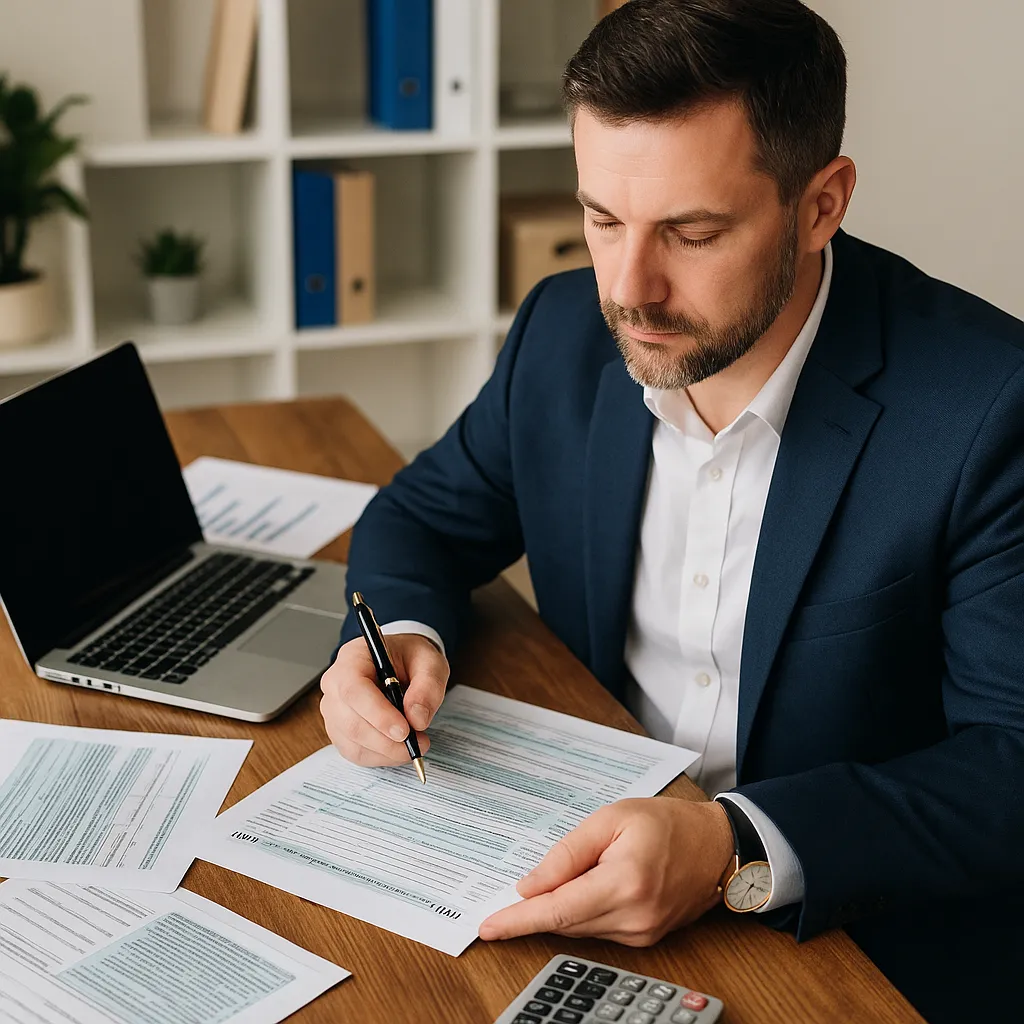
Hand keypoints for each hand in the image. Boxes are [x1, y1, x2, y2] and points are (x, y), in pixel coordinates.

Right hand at [319, 633, 448, 766]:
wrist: (401, 663)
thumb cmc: (410, 658)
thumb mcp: (429, 662)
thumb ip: (428, 686)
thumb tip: (417, 719)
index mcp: (352, 657)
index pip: (354, 689)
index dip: (378, 714)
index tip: (405, 731)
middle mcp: (335, 684)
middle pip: (351, 722)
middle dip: (387, 740)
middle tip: (420, 742)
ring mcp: (333, 709)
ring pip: (353, 742)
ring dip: (387, 752)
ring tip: (414, 744)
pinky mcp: (339, 730)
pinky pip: (355, 752)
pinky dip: (381, 757)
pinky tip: (399, 749)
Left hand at [479, 797, 733, 946]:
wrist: (717, 845)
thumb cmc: (667, 823)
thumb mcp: (611, 819)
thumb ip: (568, 853)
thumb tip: (530, 886)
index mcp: (624, 882)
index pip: (558, 910)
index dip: (519, 920)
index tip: (488, 928)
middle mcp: (634, 917)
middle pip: (565, 922)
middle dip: (533, 911)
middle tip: (506, 901)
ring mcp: (642, 933)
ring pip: (580, 927)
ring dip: (561, 907)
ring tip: (570, 874)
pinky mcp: (645, 937)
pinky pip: (599, 929)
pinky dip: (582, 912)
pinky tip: (586, 887)